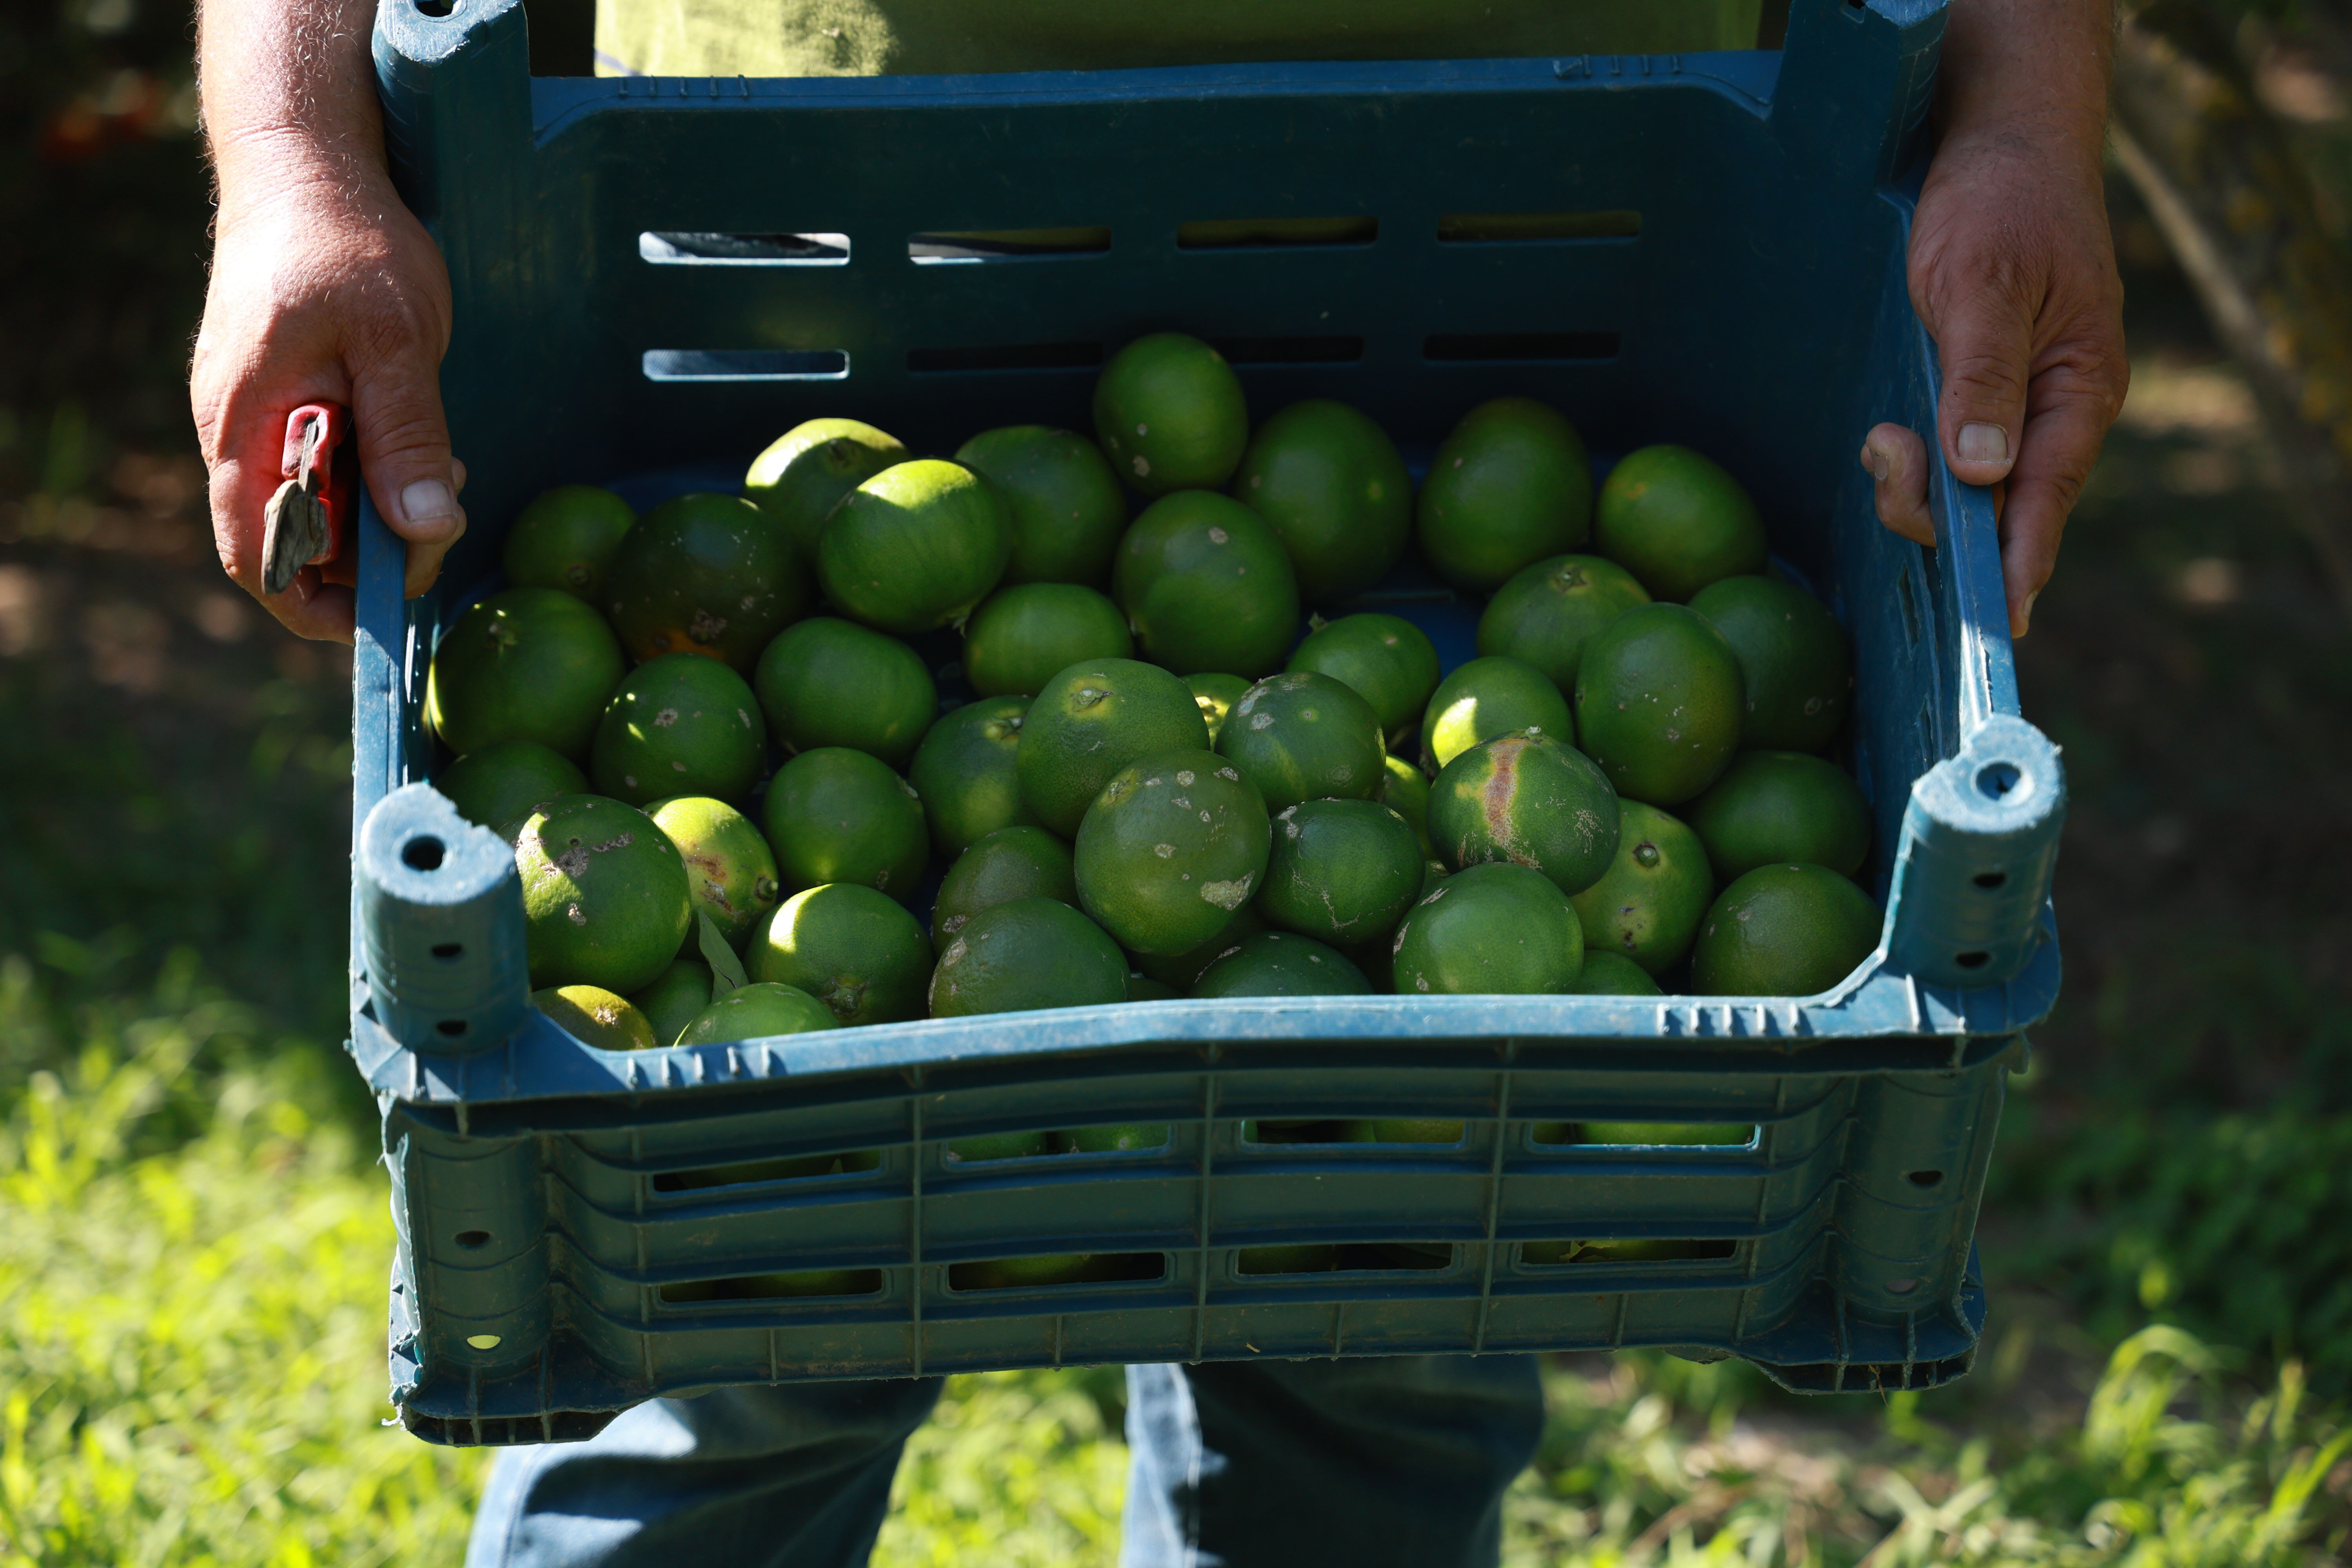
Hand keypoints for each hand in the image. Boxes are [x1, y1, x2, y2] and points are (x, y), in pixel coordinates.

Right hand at [191, 162, 466, 641]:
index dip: (313, 605)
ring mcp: (259, 418)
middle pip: (290, 544)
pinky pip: (324, 469)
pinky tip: (424, 460)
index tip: (386, 613)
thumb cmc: (348, 242)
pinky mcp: (287, 402)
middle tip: (441, 531)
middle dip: (367, 559)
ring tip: (445, 486)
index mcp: (247, 426)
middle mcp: (239, 433)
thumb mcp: (395, 338)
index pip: (256, 558)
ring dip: (379, 518)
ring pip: (314, 508)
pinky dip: (375, 481)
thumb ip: (407, 436)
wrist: (307, 169)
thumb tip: (424, 532)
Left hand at [1862, 0, 2129, 639]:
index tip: (1993, 631)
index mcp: (2076, 393)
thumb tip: (1983, 472)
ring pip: (1966, 492)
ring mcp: (2016, 409)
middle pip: (1997, 513)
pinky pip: (1950, 460)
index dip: (2014, 572)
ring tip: (1880, 437)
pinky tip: (1887, 443)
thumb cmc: (1998, 204)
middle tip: (1883, 452)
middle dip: (1933, 512)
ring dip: (1914, 484)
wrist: (1998, 142)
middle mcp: (2053, 414)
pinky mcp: (1978, 397)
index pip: (2044, 507)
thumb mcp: (1982, 285)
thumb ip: (1981, 379)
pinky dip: (1914, 465)